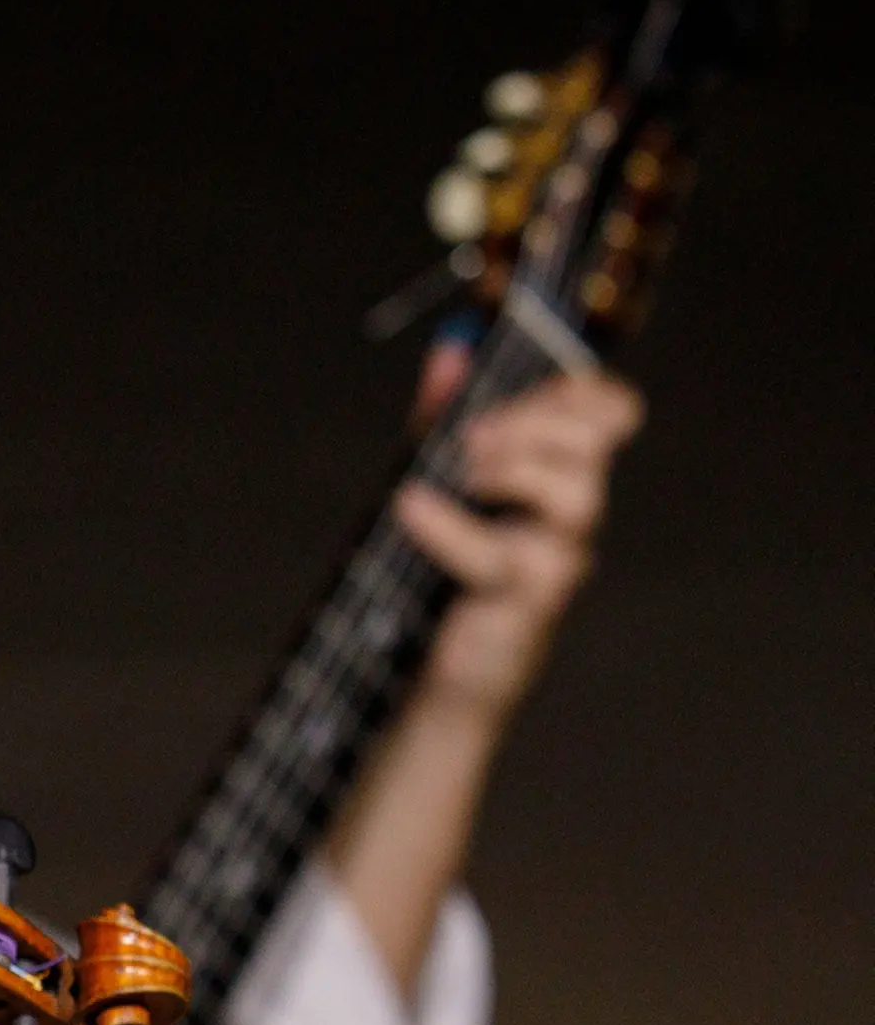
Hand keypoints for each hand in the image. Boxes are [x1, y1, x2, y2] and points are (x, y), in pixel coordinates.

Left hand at [390, 353, 642, 724]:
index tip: (522, 388)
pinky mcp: (530, 601)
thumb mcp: (439, 482)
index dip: (581, 387)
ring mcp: (559, 556)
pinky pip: (502, 555)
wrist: (437, 673)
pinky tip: (413, 507)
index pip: (610, 412)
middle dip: (534, 418)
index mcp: (558, 473)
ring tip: (462, 475)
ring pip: (576, 493)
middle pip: (595, 439)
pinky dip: (451, 526)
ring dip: (514, 466)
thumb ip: (445, 417)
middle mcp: (571, 512)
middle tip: (472, 436)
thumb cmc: (443, 574)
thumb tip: (451, 351)